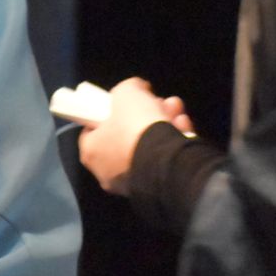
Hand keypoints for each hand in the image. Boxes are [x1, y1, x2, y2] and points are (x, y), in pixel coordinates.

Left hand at [78, 77, 194, 194]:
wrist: (166, 162)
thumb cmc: (136, 127)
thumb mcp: (127, 93)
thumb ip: (128, 88)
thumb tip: (137, 89)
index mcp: (91, 151)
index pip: (93, 129)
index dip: (108, 112)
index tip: (124, 102)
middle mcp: (106, 171)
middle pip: (125, 135)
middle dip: (146, 114)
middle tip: (159, 102)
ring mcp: (132, 181)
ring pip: (147, 145)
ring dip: (164, 123)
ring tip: (177, 111)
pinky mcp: (155, 187)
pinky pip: (162, 158)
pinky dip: (173, 141)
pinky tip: (184, 128)